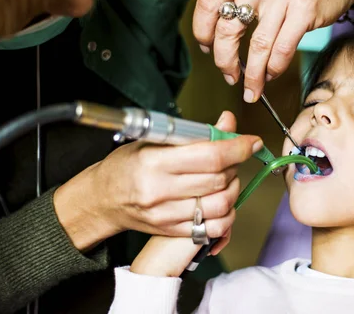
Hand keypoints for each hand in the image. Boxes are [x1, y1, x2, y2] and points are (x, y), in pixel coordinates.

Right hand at [54, 111, 260, 251]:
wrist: (102, 199)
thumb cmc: (127, 165)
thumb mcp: (155, 140)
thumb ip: (195, 134)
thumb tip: (227, 122)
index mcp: (154, 163)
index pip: (210, 156)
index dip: (238, 148)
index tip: (251, 142)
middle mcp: (160, 191)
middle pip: (218, 179)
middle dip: (235, 165)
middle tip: (232, 156)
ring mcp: (166, 215)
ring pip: (220, 204)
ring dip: (233, 188)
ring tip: (226, 178)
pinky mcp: (172, 231)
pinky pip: (213, 228)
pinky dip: (227, 214)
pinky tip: (221, 201)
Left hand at [193, 0, 353, 102]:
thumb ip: (239, 4)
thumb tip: (218, 45)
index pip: (208, 4)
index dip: (202, 32)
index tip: (207, 49)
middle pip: (228, 29)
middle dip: (225, 61)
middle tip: (230, 77)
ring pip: (258, 45)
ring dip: (253, 75)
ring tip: (251, 89)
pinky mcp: (304, 10)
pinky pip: (282, 49)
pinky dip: (274, 69)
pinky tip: (271, 75)